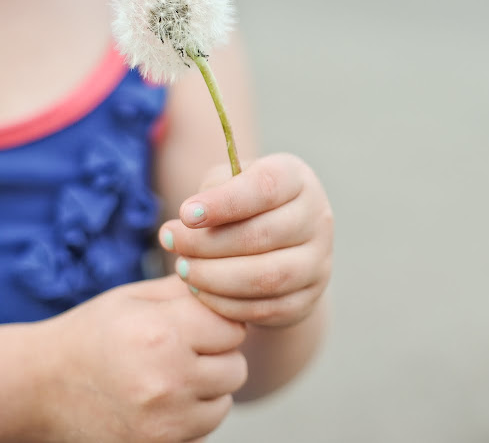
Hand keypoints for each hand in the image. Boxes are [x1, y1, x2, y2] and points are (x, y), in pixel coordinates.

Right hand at [41, 275, 247, 442]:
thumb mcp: (135, 298)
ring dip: (207, 390)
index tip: (193, 322)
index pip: (234, 327)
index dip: (216, 322)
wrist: (38, 389)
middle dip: (216, 357)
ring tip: (168, 376)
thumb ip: (189, 290)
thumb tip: (234, 283)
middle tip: (180, 351)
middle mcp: (166, 380)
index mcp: (160, 333)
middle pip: (236, 367)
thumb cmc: (92, 334)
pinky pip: (204, 430)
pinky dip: (191, 417)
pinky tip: (161, 402)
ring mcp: (163, 423)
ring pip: (224, 402)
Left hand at [158, 153, 333, 327]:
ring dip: (214, 277)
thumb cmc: (244, 206)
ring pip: (266, 277)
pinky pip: (265, 308)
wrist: (277, 246)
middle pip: (263, 235)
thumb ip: (213, 191)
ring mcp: (318, 262)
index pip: (266, 188)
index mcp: (298, 180)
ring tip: (182, 269)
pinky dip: (225, 303)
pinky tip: (199, 291)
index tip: (186, 214)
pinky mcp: (307, 299)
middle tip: (170, 242)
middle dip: (207, 243)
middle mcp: (317, 218)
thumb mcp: (229, 184)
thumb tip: (189, 219)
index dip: (224, 203)